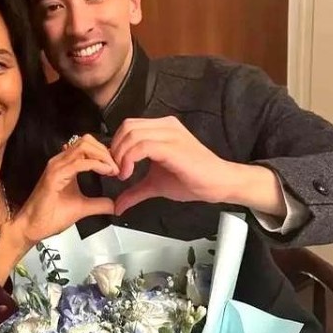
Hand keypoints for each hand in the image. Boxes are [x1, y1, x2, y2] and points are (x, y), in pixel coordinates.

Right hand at [10, 134, 118, 248]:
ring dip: (103, 156)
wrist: (33, 227)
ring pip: (84, 146)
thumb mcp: (82, 208)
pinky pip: (79, 162)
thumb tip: (115, 205)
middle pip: (87, 141)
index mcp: (66, 165)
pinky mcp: (55, 176)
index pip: (88, 146)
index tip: (117, 165)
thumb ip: (99, 204)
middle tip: (118, 166)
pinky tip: (106, 172)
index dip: (105, 152)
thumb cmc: (50, 216)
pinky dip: (96, 164)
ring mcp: (56, 166)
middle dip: (106, 151)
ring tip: (113, 169)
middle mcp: (60, 161)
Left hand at [110, 117, 285, 216]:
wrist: (218, 184)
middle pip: (127, 127)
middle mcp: (165, 126)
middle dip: (115, 150)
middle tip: (116, 171)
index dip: (116, 146)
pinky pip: (142, 146)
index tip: (115, 167)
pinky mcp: (173, 146)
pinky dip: (129, 159)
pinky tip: (129, 174)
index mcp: (161, 129)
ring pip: (132, 134)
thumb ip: (135, 191)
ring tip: (123, 174)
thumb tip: (118, 206)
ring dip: (121, 155)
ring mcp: (170, 134)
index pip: (128, 127)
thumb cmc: (192, 180)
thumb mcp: (155, 185)